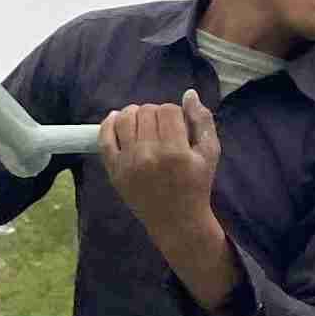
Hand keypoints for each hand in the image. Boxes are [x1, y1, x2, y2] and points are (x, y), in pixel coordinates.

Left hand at [100, 92, 238, 313]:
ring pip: (125, 118)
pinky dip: (108, 123)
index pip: (168, 110)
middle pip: (146, 111)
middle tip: (161, 127)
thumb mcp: (210, 153)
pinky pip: (104, 138)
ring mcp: (128, 163)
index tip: (177, 125)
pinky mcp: (114, 170)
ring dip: (134, 114)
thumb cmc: (196, 185)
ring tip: (142, 122)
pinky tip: (116, 119)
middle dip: (155, 114)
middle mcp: (148, 155)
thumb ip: (203, 121)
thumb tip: (189, 94)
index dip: (174, 113)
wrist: (176, 220)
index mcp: (174, 151)